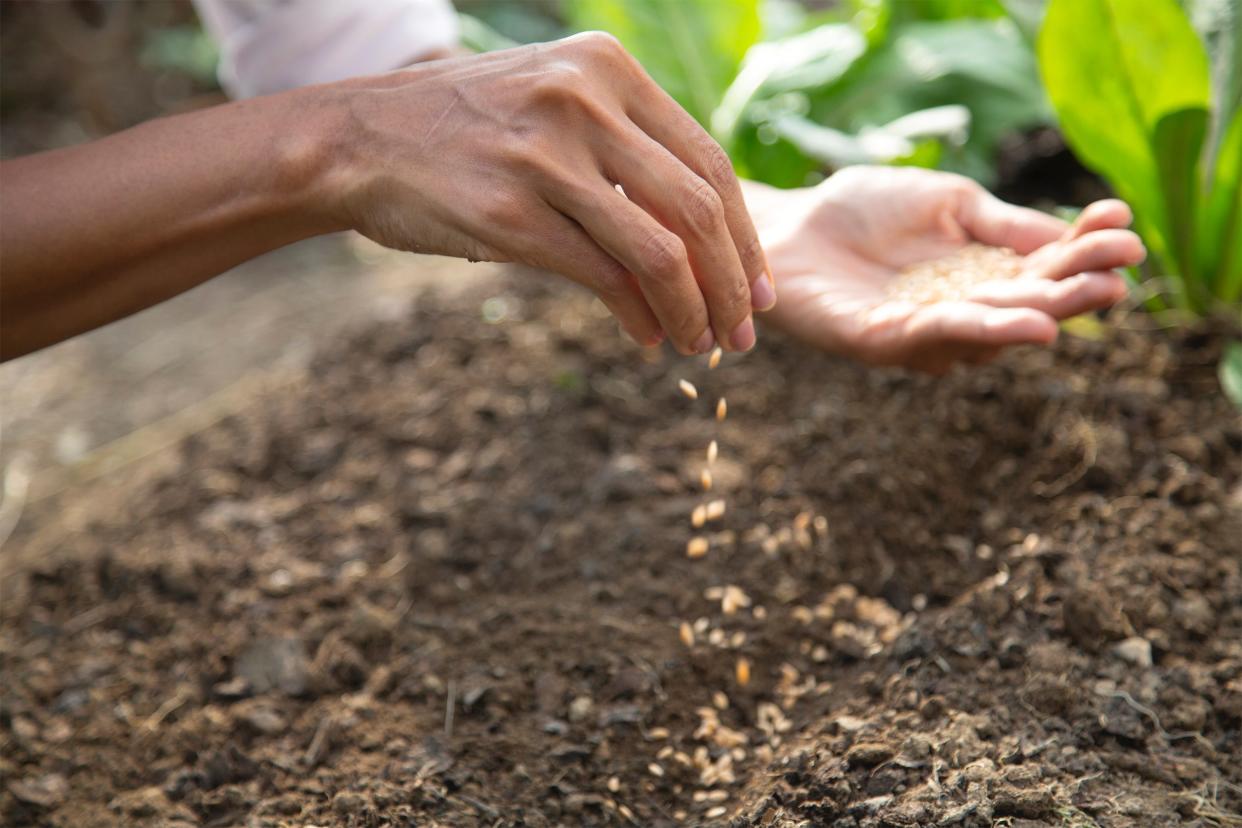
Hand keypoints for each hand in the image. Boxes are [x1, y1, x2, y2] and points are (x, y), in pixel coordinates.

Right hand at [326, 33, 774, 353]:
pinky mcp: (511, 214)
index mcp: (606, 68)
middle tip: (745, 332)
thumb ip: (624, 144)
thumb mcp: (553, 102)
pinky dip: (639, 316)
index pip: (708, 158)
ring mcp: (547, 158)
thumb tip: (701, 232)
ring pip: (660, 251)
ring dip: (694, 311)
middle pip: (698, 207)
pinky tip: (648, 337)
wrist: (359, 140)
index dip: (744, 234)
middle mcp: (584, 102)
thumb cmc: (466, 131)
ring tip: (703, 345)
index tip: (757, 287)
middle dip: (733, 282)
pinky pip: (604, 276)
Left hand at [747, 166, 1145, 372]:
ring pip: (985, 331)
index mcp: (984, 274)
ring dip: (1029, 318)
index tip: (1124, 223)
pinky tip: (1017, 323)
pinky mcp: (877, 343)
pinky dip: (973, 329)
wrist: (789, 223)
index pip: (1046, 266)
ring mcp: (921, 332)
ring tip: (1071, 308)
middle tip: (1119, 276)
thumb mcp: (948, 203)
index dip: (1085, 249)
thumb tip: (1071, 234)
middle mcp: (961, 311)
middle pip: (1026, 307)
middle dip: (1073, 291)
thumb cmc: (865, 209)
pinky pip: (930, 338)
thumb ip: (1001, 223)